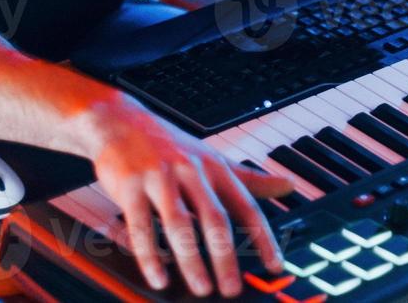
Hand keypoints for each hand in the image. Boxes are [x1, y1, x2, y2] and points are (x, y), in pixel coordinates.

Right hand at [83, 93, 293, 296]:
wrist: (120, 121)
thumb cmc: (171, 146)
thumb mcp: (213, 159)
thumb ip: (250, 179)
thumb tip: (288, 186)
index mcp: (216, 168)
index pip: (246, 206)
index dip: (263, 237)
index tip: (274, 265)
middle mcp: (191, 171)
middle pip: (215, 218)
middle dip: (226, 256)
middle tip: (232, 288)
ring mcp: (160, 176)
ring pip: (179, 224)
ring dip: (190, 260)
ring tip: (200, 288)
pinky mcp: (130, 184)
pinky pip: (140, 226)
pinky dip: (150, 255)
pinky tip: (158, 276)